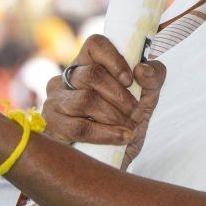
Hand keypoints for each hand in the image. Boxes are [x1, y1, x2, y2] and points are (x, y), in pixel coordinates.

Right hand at [41, 34, 165, 164]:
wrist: (114, 160)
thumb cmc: (126, 121)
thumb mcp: (147, 98)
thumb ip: (153, 77)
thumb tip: (142, 70)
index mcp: (88, 63)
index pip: (95, 44)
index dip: (114, 59)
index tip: (130, 80)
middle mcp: (66, 78)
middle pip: (92, 75)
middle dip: (120, 96)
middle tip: (136, 112)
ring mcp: (55, 101)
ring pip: (85, 100)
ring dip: (114, 116)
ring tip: (129, 127)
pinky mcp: (52, 126)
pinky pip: (79, 127)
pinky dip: (106, 133)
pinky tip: (122, 137)